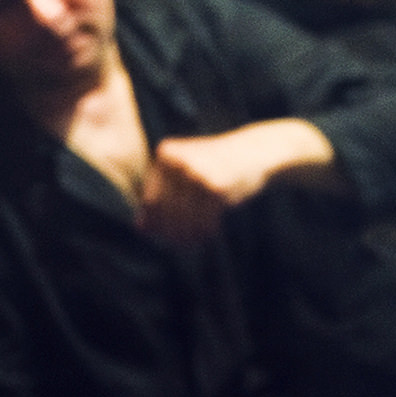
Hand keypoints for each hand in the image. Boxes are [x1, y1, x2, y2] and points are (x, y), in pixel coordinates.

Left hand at [137, 118, 333, 244]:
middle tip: (179, 244)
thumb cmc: (216, 165)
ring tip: (193, 241)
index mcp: (166, 153)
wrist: (256, 152)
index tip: (162, 236)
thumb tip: (139, 229)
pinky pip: (203, 221)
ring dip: (187, 236)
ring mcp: (197, 174)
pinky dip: (204, 232)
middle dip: (170, 232)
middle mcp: (179, 162)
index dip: (155, 223)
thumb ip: (162, 197)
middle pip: (164, 211)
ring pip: (183, 219)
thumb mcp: (186, 175)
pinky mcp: (217, 187)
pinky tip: (209, 234)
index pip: (150, 200)